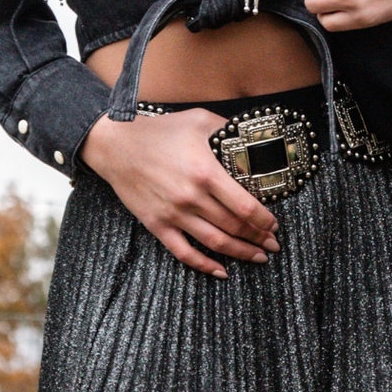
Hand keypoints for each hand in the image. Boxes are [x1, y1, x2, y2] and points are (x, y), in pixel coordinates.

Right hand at [81, 108, 280, 277]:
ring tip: (258, 257)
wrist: (116, 146)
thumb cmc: (159, 131)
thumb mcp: (199, 120)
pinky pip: (184, 252)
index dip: (264, 220)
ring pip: (215, 242)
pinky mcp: (157, 224)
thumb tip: (253, 138)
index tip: (275, 225)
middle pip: (234, 226)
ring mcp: (173, 214)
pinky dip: (205, 265)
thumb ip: (228, 129)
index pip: (244, 206)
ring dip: (240, 253)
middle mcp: (191, 197)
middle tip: (273, 244)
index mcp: (206, 173)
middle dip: (258, 238)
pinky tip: (222, 271)